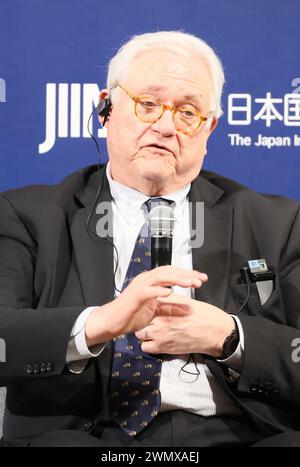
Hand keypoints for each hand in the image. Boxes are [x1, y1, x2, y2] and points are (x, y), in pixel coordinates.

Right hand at [84, 266, 207, 345]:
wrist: (112, 321)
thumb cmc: (131, 314)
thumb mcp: (156, 311)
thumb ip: (171, 308)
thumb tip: (189, 308)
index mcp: (152, 281)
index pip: (172, 273)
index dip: (187, 274)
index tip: (201, 278)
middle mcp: (146, 280)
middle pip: (169, 271)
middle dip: (186, 274)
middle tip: (200, 280)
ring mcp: (140, 286)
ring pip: (160, 277)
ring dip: (176, 279)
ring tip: (190, 283)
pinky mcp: (134, 296)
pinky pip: (148, 291)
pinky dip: (159, 291)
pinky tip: (169, 292)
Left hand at [135, 293, 234, 356]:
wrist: (216, 332)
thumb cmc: (205, 316)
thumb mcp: (185, 301)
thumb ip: (169, 300)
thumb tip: (160, 297)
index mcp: (166, 306)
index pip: (146, 305)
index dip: (147, 307)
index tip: (151, 309)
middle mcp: (160, 320)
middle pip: (141, 319)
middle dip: (145, 320)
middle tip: (153, 321)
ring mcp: (161, 335)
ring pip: (140, 334)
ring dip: (145, 333)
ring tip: (154, 331)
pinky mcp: (164, 348)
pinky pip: (146, 348)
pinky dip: (149, 345)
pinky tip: (157, 341)